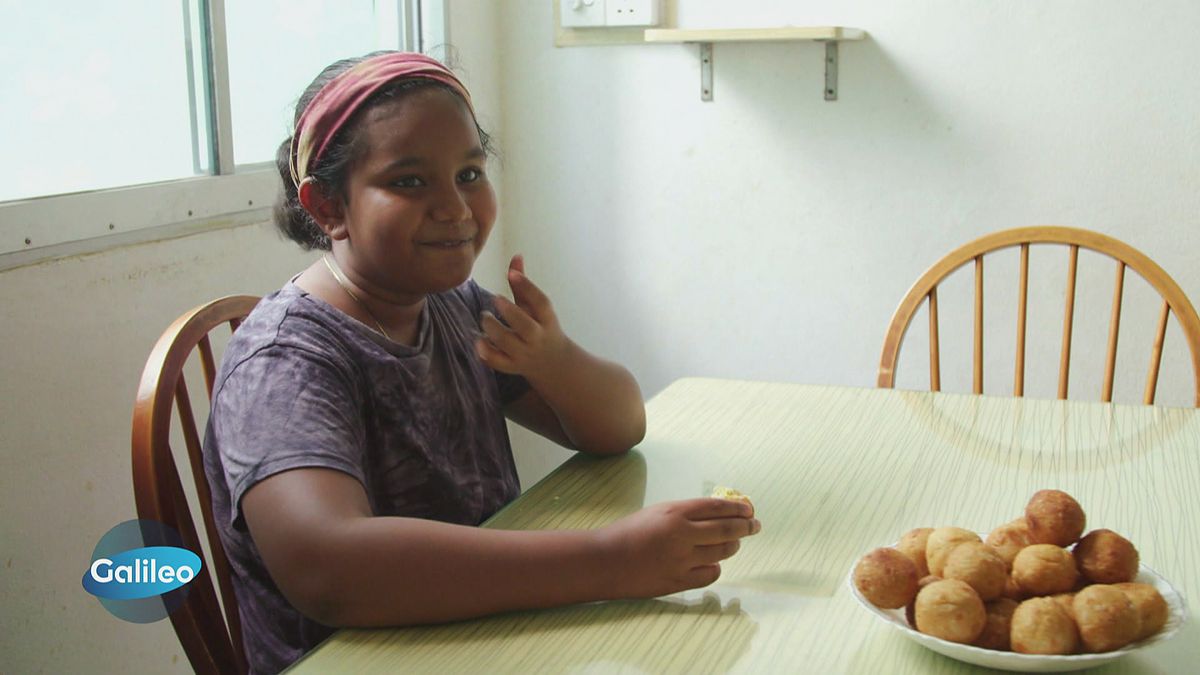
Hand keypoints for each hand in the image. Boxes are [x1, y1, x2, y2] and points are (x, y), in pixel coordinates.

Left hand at [476, 254, 569, 377]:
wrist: (553, 363)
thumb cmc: (540, 327)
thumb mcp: (536, 307)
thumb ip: (524, 284)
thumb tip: (516, 255)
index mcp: (547, 319)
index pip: (541, 302)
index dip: (527, 286)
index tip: (511, 273)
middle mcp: (537, 337)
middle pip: (525, 325)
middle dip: (509, 311)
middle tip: (495, 299)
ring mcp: (525, 354)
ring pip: (506, 342)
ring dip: (492, 328)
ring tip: (486, 317)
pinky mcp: (512, 367)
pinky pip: (497, 362)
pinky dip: (485, 352)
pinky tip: (479, 340)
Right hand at [595, 498, 760, 598]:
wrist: (606, 560)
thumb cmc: (630, 532)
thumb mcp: (659, 512)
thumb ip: (687, 512)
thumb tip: (720, 513)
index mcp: (675, 512)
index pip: (718, 507)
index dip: (739, 508)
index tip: (750, 509)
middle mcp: (681, 534)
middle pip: (727, 529)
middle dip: (746, 526)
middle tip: (754, 525)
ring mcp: (681, 560)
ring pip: (722, 552)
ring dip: (732, 546)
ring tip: (733, 543)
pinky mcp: (678, 581)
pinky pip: (710, 574)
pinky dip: (715, 567)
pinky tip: (711, 563)